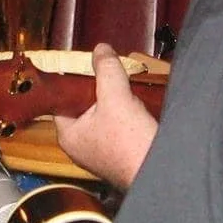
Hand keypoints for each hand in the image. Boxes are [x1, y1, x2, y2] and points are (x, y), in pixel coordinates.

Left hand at [54, 44, 159, 190]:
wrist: (160, 172)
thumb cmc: (131, 147)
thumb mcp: (116, 97)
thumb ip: (106, 69)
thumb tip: (100, 50)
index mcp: (69, 135)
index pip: (62, 100)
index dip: (74, 81)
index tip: (85, 65)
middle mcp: (80, 145)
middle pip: (84, 105)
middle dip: (100, 90)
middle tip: (111, 77)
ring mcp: (99, 151)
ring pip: (103, 115)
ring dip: (116, 102)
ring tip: (126, 94)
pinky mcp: (118, 154)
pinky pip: (118, 126)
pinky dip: (127, 115)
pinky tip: (137, 109)